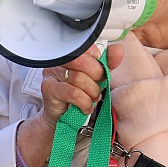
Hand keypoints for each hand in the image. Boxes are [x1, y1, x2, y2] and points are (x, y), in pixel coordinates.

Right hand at [17, 44, 124, 166]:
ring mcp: (51, 74)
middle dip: (96, 77)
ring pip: (78, 78)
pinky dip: (84, 102)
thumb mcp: (96, 79)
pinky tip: (85, 106)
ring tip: (92, 99)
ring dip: (91, 92)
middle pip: (81, 61)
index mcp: (71, 54)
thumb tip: (118, 50)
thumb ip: (107, 64)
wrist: (60, 117)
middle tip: (98, 88)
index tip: (99, 75)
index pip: (87, 49)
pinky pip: (73, 93)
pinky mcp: (49, 89)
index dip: (98, 64)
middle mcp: (59, 61)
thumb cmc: (77, 95)